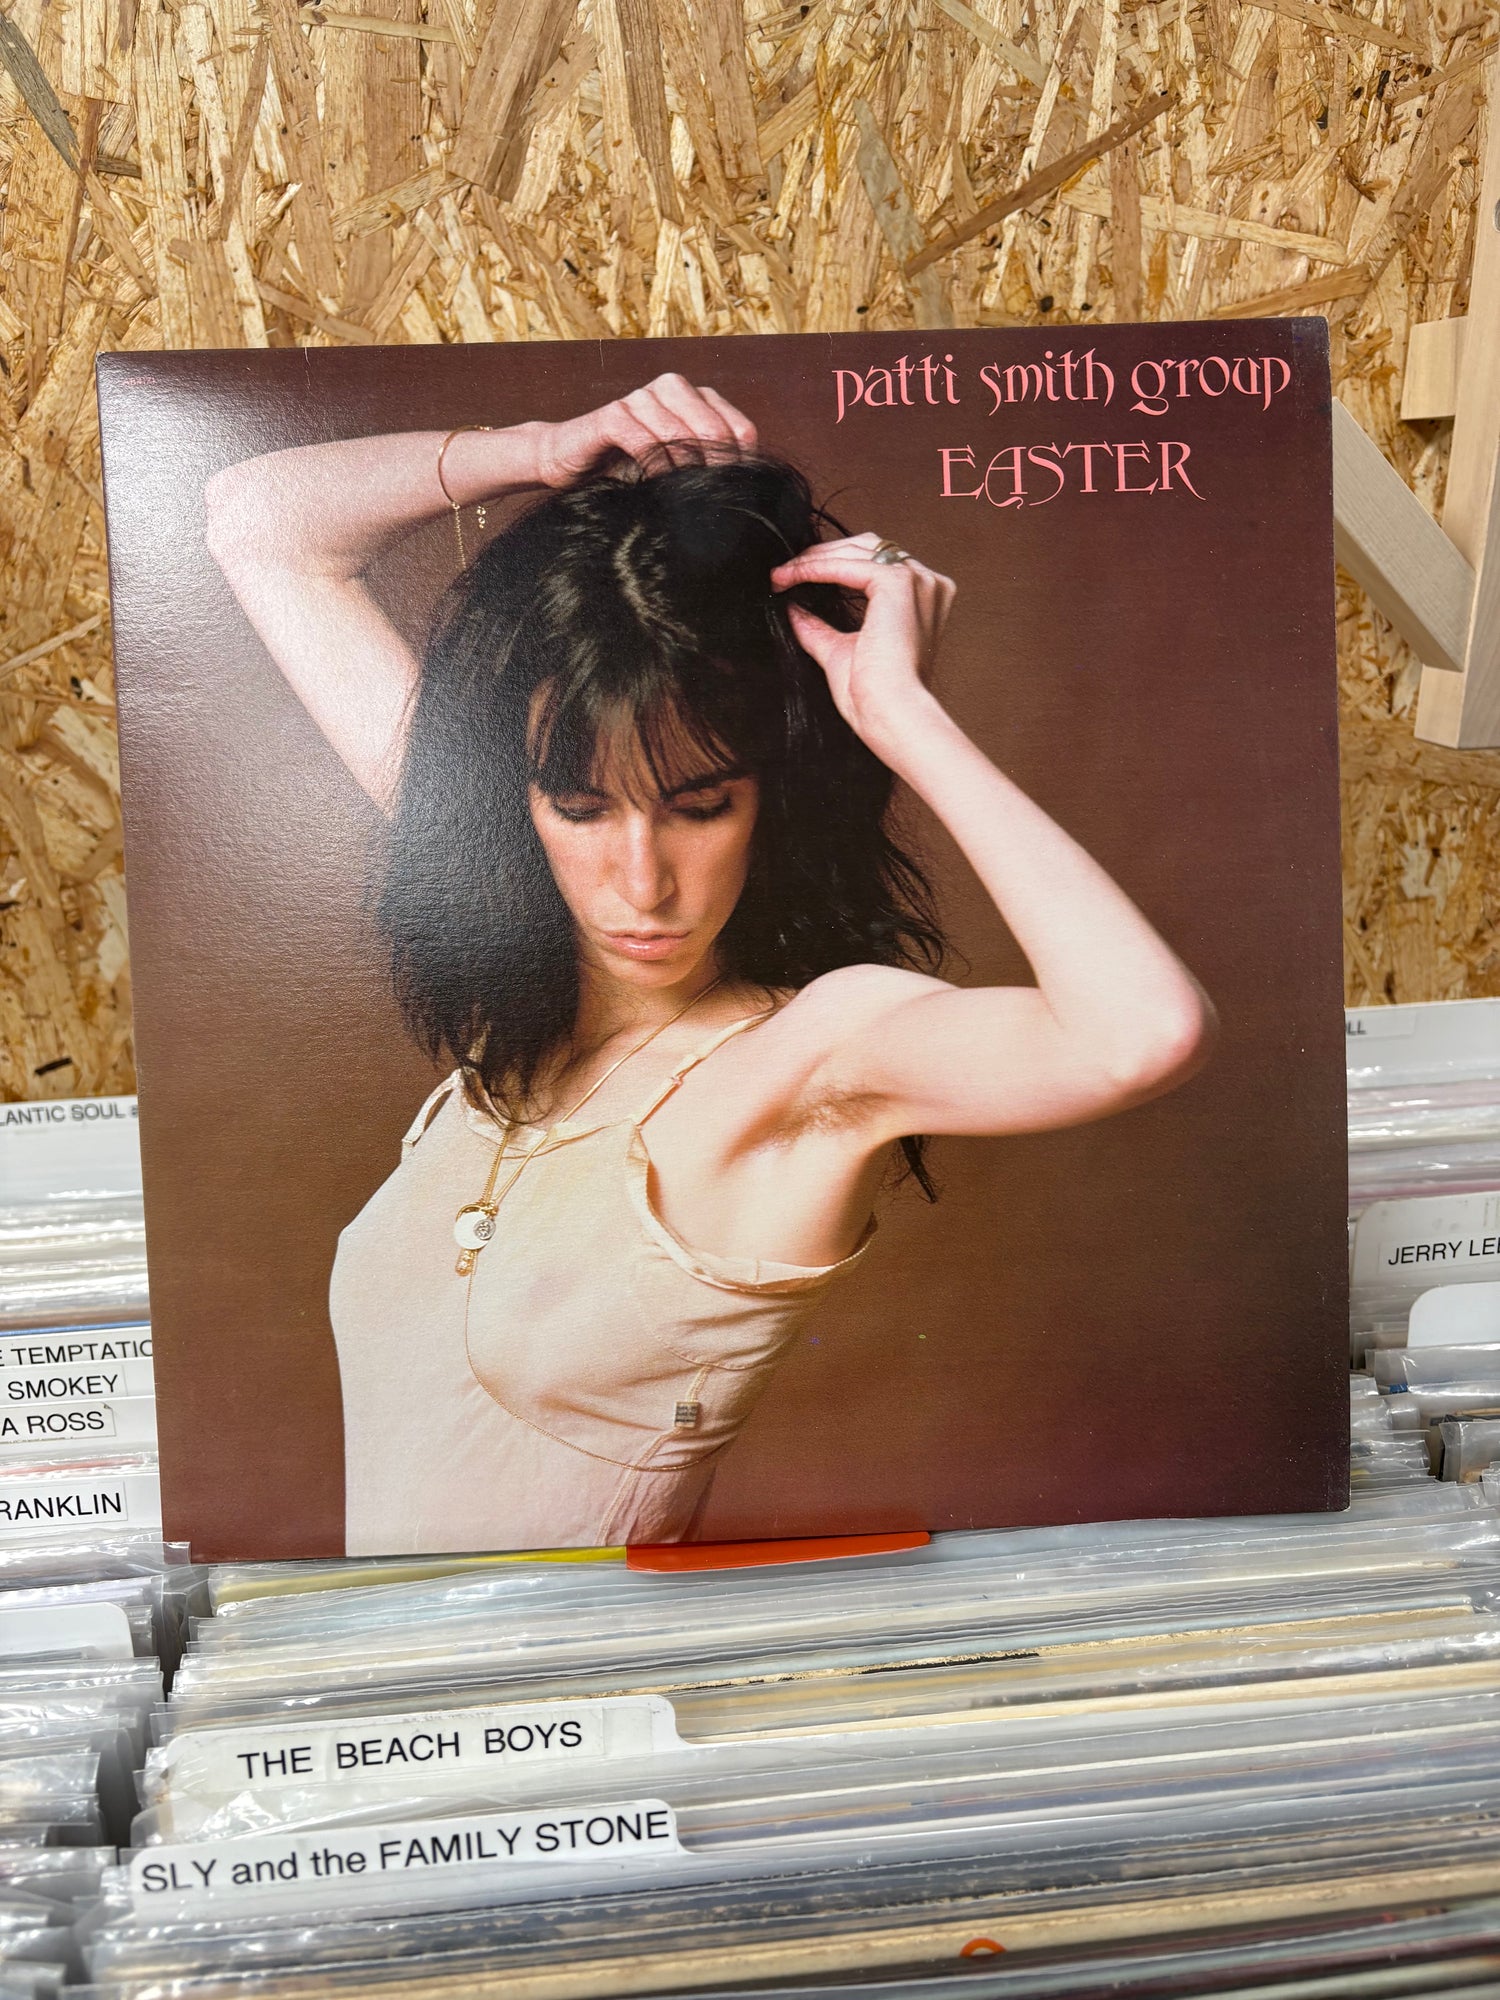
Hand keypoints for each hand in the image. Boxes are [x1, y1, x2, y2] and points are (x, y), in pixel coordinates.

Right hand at [525, 374, 757, 488]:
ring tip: (688, 500)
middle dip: (717, 470)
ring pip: (681, 434)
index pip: (740, 429)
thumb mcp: (678, 468)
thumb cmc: (628, 468)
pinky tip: (658, 488)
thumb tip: (749, 497)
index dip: (742, 467)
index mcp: (697, 398)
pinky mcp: (613, 414)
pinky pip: (644, 440)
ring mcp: (642, 397)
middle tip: (714, 504)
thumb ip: (709, 468)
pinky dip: (655, 467)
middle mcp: (672, 388)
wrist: (570, 461)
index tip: (736, 499)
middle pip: (716, 430)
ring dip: (687, 472)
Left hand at [770, 533, 955, 751]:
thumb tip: (793, 609)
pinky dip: (815, 568)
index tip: (794, 577)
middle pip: (868, 548)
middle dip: (822, 555)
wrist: (890, 713)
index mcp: (923, 599)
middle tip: (784, 571)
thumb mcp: (840, 651)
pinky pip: (847, 564)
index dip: (833, 564)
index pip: (875, 563)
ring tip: (781, 575)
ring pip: (857, 550)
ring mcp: (917, 580)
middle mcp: (928, 584)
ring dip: (814, 559)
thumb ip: (819, 628)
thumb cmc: (874, 695)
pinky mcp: (899, 583)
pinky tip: (790, 577)